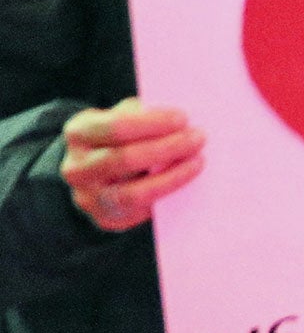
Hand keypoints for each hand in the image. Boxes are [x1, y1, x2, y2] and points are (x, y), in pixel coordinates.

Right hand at [60, 99, 204, 232]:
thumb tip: (182, 122)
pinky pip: (140, 211)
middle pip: (125, 159)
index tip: (183, 118)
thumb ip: (146, 114)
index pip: (116, 127)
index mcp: (79, 132)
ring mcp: (88, 197)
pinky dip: (166, 195)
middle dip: (166, 148)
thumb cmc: (121, 134)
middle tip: (198, 138)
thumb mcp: (126, 114)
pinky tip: (185, 180)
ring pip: (132, 192)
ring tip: (198, 161)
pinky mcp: (105, 218)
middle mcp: (77, 167)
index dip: (152, 123)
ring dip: (171, 177)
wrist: (97, 170)